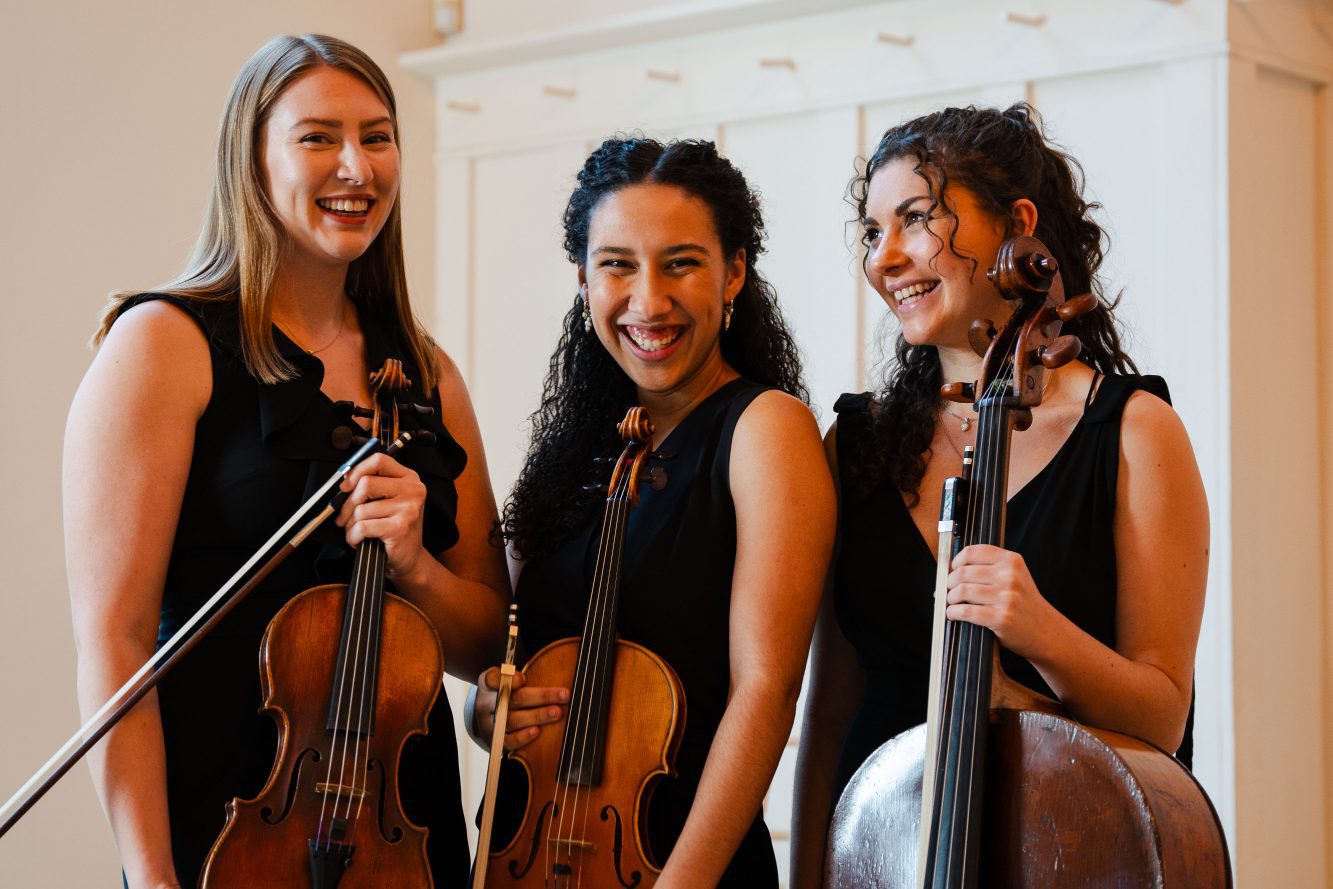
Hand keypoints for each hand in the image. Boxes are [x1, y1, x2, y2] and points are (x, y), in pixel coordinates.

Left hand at [336, 452, 427, 582]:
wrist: (409, 559)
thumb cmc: (395, 529)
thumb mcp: (390, 500)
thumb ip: (373, 486)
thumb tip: (344, 480)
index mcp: (409, 478)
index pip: (379, 461)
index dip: (357, 470)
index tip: (345, 486)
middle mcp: (413, 490)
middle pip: (366, 484)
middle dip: (348, 504)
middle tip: (344, 517)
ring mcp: (408, 508)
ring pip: (361, 509)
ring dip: (350, 525)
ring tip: (355, 532)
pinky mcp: (400, 527)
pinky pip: (363, 526)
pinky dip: (353, 536)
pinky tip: (358, 540)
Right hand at [473, 667, 568, 751]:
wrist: (490, 721)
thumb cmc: (505, 694)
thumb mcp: (505, 680)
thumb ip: (517, 674)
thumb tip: (549, 667)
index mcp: (487, 686)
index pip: (491, 679)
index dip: (506, 678)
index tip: (523, 678)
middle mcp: (485, 705)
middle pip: (513, 699)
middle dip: (541, 696)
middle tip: (564, 694)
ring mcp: (490, 724)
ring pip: (513, 720)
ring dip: (537, 716)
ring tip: (557, 712)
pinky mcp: (496, 742)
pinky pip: (509, 741)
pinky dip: (522, 737)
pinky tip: (537, 731)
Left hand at [945, 544, 1057, 658]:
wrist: (1045, 631)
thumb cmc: (1023, 603)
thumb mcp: (1014, 576)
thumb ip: (990, 568)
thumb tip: (949, 570)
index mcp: (1012, 560)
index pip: (973, 552)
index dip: (956, 562)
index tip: (952, 570)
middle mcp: (1010, 576)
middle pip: (963, 573)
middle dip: (949, 583)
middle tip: (946, 590)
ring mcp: (1007, 598)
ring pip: (962, 592)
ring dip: (949, 599)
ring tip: (950, 603)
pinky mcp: (1001, 618)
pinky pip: (966, 612)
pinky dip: (953, 613)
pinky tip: (952, 615)